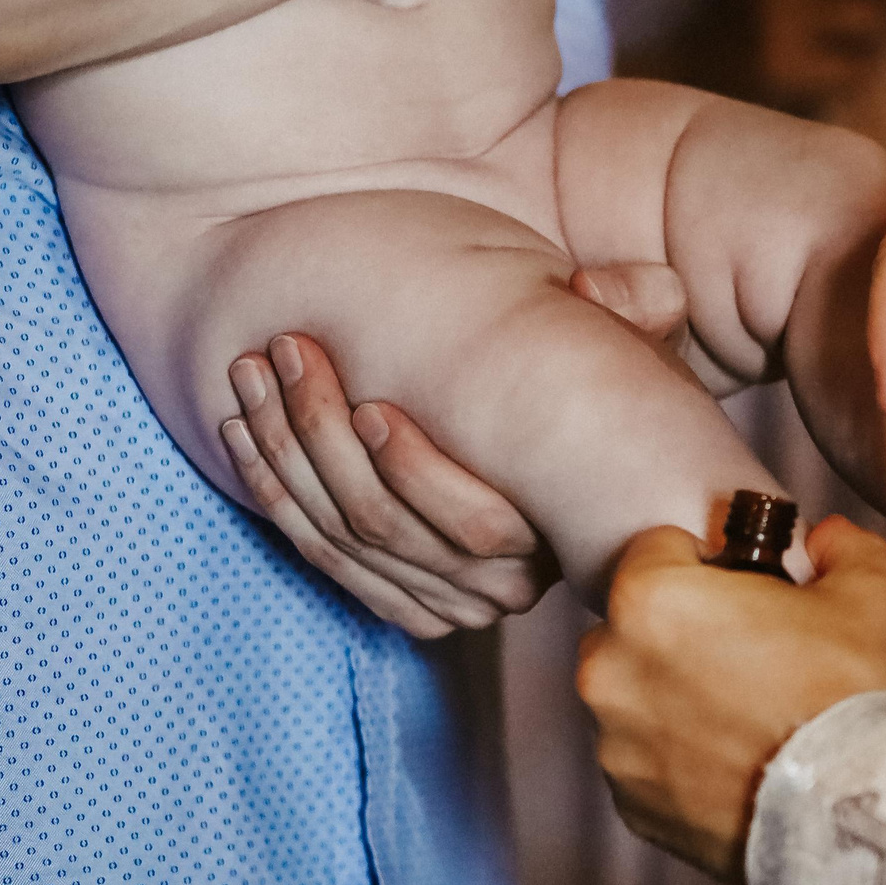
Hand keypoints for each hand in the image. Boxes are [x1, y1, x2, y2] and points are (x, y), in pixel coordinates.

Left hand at [221, 262, 692, 636]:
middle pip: (385, 526)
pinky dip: (271, 494)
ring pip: (340, 538)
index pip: (474, 525)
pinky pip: (319, 556)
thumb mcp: (642, 348)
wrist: (590, 457)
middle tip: (288, 352)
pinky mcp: (397, 599)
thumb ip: (636, 307)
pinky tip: (243, 430)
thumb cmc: (611, 396)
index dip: (414, 470)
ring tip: (253, 371)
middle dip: (319, 434)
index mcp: (556, 535)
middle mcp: (498, 587)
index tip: (371, 404)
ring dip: (282, 451)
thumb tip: (592, 284)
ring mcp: (442, 600)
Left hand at [579, 517, 885, 881]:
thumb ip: (843, 548)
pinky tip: (739, 763)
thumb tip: (830, 542)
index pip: (658, 549)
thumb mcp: (869, 594)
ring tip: (748, 716)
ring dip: (675, 698)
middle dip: (681, 633)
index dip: (709, 561)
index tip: (741, 586)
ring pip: (636, 698)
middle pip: (634, 626)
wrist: (853, 812)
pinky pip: (647, 762)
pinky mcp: (632, 804)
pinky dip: (681, 759)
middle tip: (750, 653)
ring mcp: (616, 745)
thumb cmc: (851, 697)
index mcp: (652, 601)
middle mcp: (612, 670)